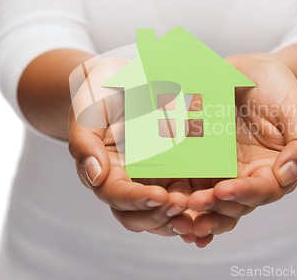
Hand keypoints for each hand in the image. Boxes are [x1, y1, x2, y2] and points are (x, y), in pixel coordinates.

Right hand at [68, 57, 192, 236]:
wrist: (120, 80)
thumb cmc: (101, 95)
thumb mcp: (88, 112)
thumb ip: (85, 143)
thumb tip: (96, 176)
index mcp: (105, 172)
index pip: (117, 196)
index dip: (137, 200)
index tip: (160, 196)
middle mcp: (127, 183)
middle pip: (138, 216)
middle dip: (159, 215)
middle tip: (182, 205)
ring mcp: (150, 181)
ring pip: (161, 214)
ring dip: (178, 217)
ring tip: (199, 208)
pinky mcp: (172, 173)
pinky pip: (183, 194)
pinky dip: (194, 203)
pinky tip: (211, 200)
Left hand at [187, 53, 296, 241]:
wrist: (250, 73)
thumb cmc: (279, 91)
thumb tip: (290, 173)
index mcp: (273, 171)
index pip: (262, 191)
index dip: (244, 194)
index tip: (224, 190)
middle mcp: (246, 177)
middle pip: (231, 204)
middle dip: (212, 208)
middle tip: (192, 203)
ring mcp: (220, 171)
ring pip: (207, 200)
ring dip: (191, 208)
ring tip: (174, 206)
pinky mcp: (198, 161)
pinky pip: (186, 179)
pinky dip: (175, 191)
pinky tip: (160, 195)